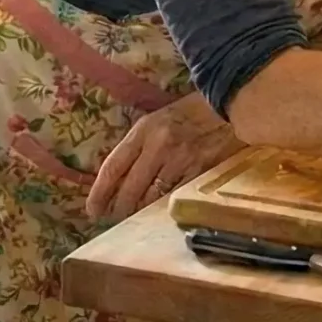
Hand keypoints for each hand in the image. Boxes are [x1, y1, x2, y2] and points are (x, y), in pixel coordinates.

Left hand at [87, 94, 242, 220]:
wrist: (229, 104)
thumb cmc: (190, 113)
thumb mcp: (158, 121)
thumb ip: (139, 146)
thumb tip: (120, 178)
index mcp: (144, 130)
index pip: (114, 166)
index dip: (100, 191)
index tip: (92, 208)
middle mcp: (159, 145)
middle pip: (130, 187)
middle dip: (118, 207)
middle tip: (113, 218)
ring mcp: (181, 160)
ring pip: (152, 197)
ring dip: (140, 210)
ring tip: (134, 217)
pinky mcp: (201, 171)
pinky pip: (175, 197)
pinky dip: (164, 207)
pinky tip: (159, 212)